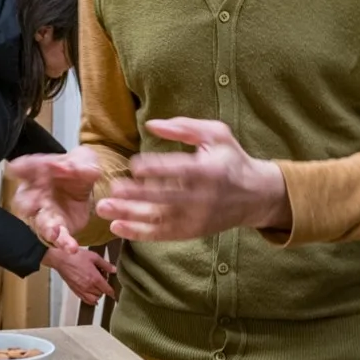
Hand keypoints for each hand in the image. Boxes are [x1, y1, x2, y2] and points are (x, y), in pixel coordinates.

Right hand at [7, 145, 105, 249]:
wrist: (87, 186)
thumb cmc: (78, 169)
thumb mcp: (84, 160)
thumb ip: (80, 164)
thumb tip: (71, 167)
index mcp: (37, 173)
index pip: (25, 168)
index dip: (22, 169)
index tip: (17, 169)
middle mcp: (36, 194)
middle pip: (24, 200)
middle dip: (27, 203)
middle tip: (33, 204)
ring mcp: (45, 213)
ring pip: (40, 223)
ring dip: (47, 229)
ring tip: (55, 233)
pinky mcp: (59, 228)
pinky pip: (58, 238)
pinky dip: (63, 243)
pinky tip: (70, 247)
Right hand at [41, 245, 116, 304]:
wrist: (61, 259)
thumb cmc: (76, 256)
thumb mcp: (94, 257)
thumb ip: (106, 265)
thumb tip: (114, 270)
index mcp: (95, 278)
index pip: (107, 290)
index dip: (112, 292)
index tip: (114, 293)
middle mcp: (89, 286)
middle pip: (101, 294)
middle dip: (104, 290)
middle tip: (102, 282)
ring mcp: (81, 290)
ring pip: (93, 300)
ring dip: (97, 296)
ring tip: (97, 288)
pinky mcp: (75, 290)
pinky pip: (85, 300)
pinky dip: (90, 300)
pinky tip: (91, 295)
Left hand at [97, 118, 289, 241]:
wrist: (255, 196)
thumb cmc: (231, 159)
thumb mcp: (216, 134)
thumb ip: (184, 128)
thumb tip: (151, 125)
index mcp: (209, 171)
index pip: (179, 170)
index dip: (157, 168)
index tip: (134, 165)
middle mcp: (202, 198)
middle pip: (165, 198)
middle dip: (137, 195)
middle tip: (112, 190)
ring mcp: (196, 218)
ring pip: (159, 219)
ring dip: (130, 216)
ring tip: (104, 210)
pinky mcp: (191, 231)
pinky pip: (162, 235)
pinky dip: (139, 233)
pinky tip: (118, 227)